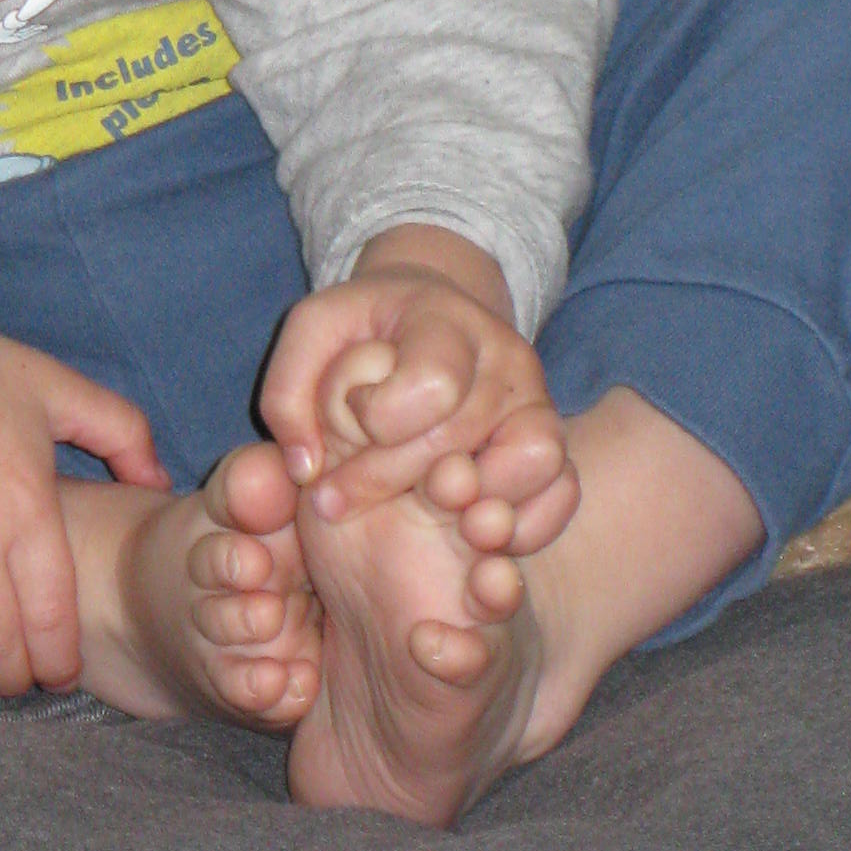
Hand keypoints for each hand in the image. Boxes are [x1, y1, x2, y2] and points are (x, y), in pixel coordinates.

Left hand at [256, 225, 576, 540]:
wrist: (430, 318)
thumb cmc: (364, 330)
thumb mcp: (311, 333)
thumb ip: (287, 392)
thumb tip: (307, 469)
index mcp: (446, 321)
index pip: (431, 383)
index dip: (378, 419)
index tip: (349, 420)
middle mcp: (504, 357)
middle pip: (464, 436)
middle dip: (389, 480)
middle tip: (335, 499)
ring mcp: (537, 401)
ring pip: (531, 463)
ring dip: (467, 504)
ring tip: (411, 510)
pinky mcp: (555, 444)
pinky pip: (563, 493)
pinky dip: (522, 525)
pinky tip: (462, 533)